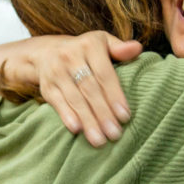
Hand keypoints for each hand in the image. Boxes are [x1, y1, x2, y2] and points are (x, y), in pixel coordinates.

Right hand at [16, 31, 141, 146]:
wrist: (46, 53)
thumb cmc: (85, 52)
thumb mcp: (103, 43)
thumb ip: (119, 49)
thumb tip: (137, 48)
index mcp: (90, 45)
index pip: (104, 74)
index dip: (114, 96)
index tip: (125, 117)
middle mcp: (70, 56)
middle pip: (90, 88)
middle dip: (103, 113)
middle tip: (115, 134)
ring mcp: (56, 71)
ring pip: (74, 98)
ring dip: (87, 120)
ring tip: (99, 140)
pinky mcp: (46, 86)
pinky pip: (57, 102)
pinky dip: (66, 115)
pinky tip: (77, 129)